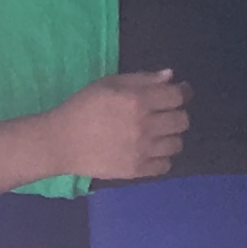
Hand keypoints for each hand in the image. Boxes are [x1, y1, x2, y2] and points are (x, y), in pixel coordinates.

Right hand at [49, 71, 191, 183]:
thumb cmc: (84, 106)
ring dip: (171, 135)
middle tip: (166, 112)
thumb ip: (142, 79)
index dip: (184, 91)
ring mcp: (142, 151)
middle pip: (182, 120)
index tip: (182, 91)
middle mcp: (144, 126)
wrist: (62, 141)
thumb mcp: (109, 83)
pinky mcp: (137, 170)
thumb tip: (171, 76)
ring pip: (177, 143)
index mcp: (136, 100)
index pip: (176, 96)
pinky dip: (163, 156)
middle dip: (178, 112)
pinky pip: (166, 165)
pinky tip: (151, 149)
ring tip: (158, 132)